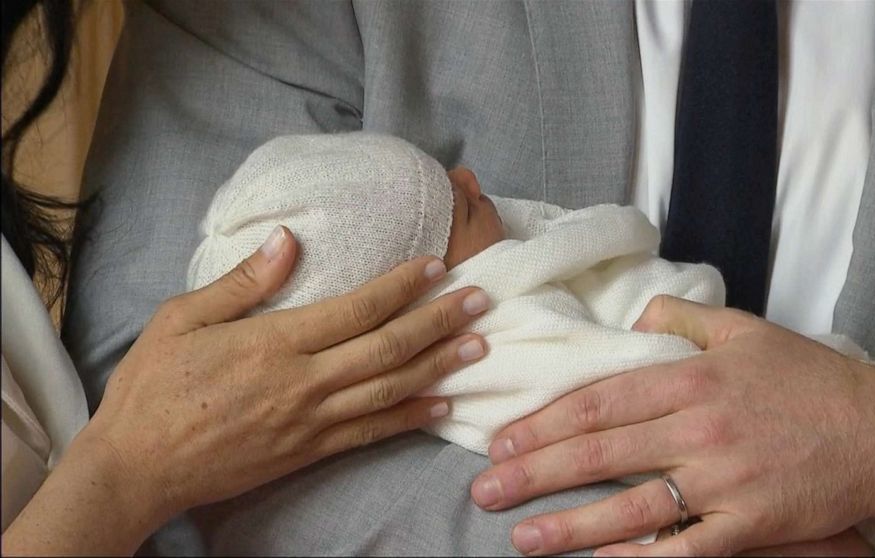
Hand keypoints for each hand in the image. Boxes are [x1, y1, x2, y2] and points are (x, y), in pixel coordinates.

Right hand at [75, 226, 488, 534]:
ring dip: (439, 366)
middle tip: (482, 300)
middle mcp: (305, 382)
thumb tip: (288, 240)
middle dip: (440, 321)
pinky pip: (372, 433)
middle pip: (388, 346)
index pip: (358, 308)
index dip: (404, 285)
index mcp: (276, 342)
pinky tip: (442, 406)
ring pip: (391, 390)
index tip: (438, 266)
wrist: (138, 468)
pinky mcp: (310, 451)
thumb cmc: (154, 388)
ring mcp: (311, 421)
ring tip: (478, 346)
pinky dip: (411, 419)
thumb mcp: (182, 319)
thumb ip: (242, 282)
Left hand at [471, 296, 874, 555]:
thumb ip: (681, 319)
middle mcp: (700, 428)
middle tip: (487, 489)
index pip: (600, 400)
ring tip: (522, 538)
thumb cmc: (810, 379)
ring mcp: (724, 480)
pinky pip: (685, 548)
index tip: (504, 439)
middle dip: (535, 472)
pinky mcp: (749, 524)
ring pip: (631, 507)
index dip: (545, 421)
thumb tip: (633, 321)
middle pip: (600, 453)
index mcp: (693, 378)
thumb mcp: (745, 330)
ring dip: (570, 526)